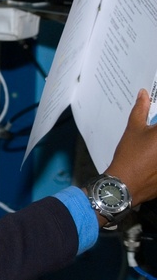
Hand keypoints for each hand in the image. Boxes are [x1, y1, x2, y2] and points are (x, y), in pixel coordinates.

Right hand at [105, 88, 156, 204]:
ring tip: (150, 149)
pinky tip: (153, 159)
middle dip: (155, 133)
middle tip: (151, 136)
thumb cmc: (129, 156)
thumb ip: (140, 109)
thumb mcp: (133, 129)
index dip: (156, 123)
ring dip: (156, 147)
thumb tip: (143, 94)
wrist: (126, 185)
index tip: (153, 124)